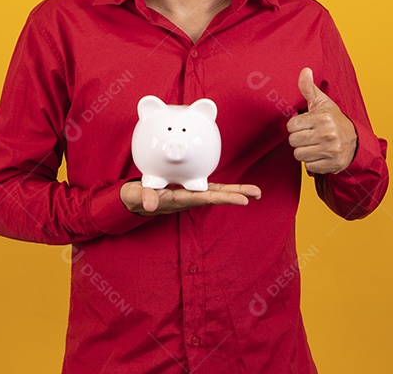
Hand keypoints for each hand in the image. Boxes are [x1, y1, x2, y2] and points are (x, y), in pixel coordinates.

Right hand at [120, 181, 260, 215]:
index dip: (224, 199)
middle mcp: (189, 199)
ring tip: (256, 192)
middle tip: (257, 193)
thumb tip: (149, 204)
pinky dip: (225, 189)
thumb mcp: (137, 196)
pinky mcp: (190, 190)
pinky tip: (238, 189)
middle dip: (236, 195)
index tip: (243, 201)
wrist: (136, 201)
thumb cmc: (137, 197)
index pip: (204, 199)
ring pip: (216, 193)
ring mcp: (191, 194)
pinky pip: (211, 189)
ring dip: (235, 192)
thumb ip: (144, 197)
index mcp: (178, 200)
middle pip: (216, 196)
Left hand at [287, 67, 356, 173]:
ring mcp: (331, 151)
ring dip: (304, 151)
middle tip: (310, 135)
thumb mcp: (322, 102)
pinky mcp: (332, 165)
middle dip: (299, 139)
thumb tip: (304, 70)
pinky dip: (312, 162)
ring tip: (314, 144)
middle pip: (293, 141)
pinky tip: (320, 154)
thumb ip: (309, 88)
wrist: (354, 140)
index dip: (296, 125)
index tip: (306, 124)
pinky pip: (308, 166)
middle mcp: (328, 134)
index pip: (291, 125)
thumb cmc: (333, 119)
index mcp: (323, 118)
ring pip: (299, 155)